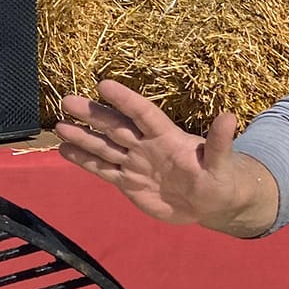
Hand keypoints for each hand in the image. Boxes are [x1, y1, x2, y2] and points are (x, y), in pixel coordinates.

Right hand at [57, 81, 252, 227]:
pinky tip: (64, 151)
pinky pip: (103, 169)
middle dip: (93, 115)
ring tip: (59, 126)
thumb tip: (230, 117)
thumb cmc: (220, 178)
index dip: (126, 100)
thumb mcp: (222, 163)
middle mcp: (147, 145)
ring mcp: (135, 162)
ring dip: (83, 136)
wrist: (210, 203)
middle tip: (68, 101)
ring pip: (105, 146)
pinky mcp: (128, 182)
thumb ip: (220, 142)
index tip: (104, 85)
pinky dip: (84, 161)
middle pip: (117, 126)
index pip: (144, 114)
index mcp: (168, 137)